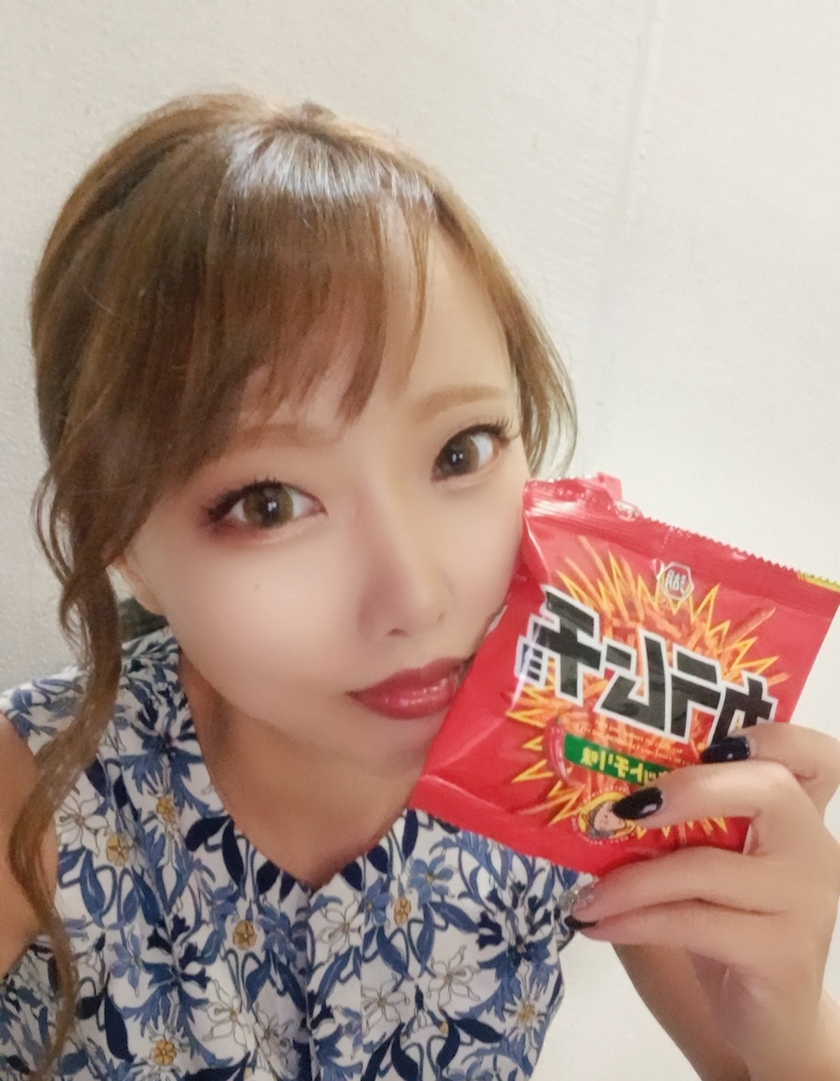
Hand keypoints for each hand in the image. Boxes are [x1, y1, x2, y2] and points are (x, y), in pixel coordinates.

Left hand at [568, 724, 839, 1077]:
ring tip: (584, 896)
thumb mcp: (708, 862)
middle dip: (686, 788)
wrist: (769, 1021)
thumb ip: (680, 822)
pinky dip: (634, 920)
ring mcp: (806, 901)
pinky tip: (596, 925)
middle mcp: (815, 847)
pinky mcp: (782, 952)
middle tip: (618, 811)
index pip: (811, 754)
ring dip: (629, 880)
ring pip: (705, 867)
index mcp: (798, 813)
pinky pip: (691, 921)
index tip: (707, 744)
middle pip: (765, 788)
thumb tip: (593, 789)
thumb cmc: (729, 923)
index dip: (768, 734)